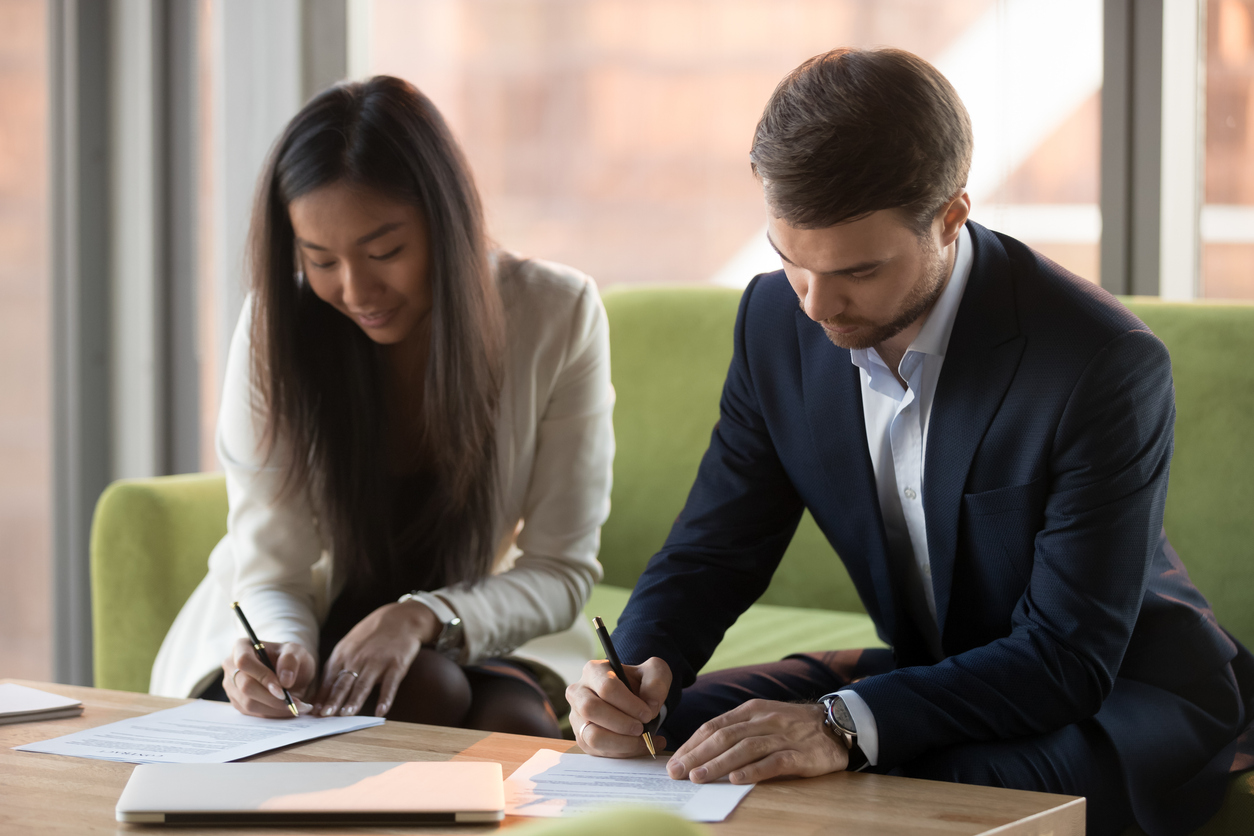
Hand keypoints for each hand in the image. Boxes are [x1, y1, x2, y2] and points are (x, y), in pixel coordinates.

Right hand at [221, 639, 314, 717]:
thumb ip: (291, 661)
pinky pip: (252, 713)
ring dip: (275, 708)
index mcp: (242, 647)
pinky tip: (288, 710)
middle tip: (296, 703)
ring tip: (298, 707)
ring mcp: (232, 686)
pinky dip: (272, 714)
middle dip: (272, 698)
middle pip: (245, 686)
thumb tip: (284, 681)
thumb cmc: (290, 659)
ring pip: (248, 703)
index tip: (282, 690)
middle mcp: (231, 666)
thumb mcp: (297, 652)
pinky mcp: (237, 702)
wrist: (289, 673)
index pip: (245, 662)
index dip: (262, 677)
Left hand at [312, 600, 438, 717]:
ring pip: (364, 684)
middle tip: (325, 716)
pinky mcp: (396, 664)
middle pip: (343, 682)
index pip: (329, 679)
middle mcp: (358, 658)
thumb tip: (322, 692)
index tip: (314, 712)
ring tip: (347, 715)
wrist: (401, 617)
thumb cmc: (372, 634)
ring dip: (355, 701)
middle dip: (333, 700)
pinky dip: (385, 698)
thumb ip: (337, 666)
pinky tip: (381, 711)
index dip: (321, 696)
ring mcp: (378, 661)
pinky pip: (390, 684)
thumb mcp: (349, 645)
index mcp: (343, 654)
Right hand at [566, 656, 670, 756]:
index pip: (607, 687)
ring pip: (592, 735)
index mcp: (594, 670)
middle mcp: (579, 692)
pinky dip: (621, 752)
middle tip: (641, 729)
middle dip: (621, 724)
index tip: (647, 714)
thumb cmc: (642, 684)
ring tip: (642, 740)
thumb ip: (656, 683)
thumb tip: (650, 705)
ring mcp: (577, 716)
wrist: (637, 701)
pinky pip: (597, 751)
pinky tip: (638, 746)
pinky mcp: (582, 737)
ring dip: (621, 743)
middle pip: (591, 709)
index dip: (629, 704)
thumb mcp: (655, 674)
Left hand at [667, 699, 848, 783]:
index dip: (693, 744)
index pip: (714, 726)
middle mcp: (764, 720)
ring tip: (698, 777)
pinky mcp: (800, 755)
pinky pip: (774, 762)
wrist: (837, 725)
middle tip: (677, 772)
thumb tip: (701, 749)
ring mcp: (782, 736)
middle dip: (697, 755)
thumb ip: (736, 730)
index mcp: (751, 710)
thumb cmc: (792, 726)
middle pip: (725, 737)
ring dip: (718, 764)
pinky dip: (753, 770)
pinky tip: (736, 779)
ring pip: (744, 749)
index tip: (675, 760)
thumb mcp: (762, 719)